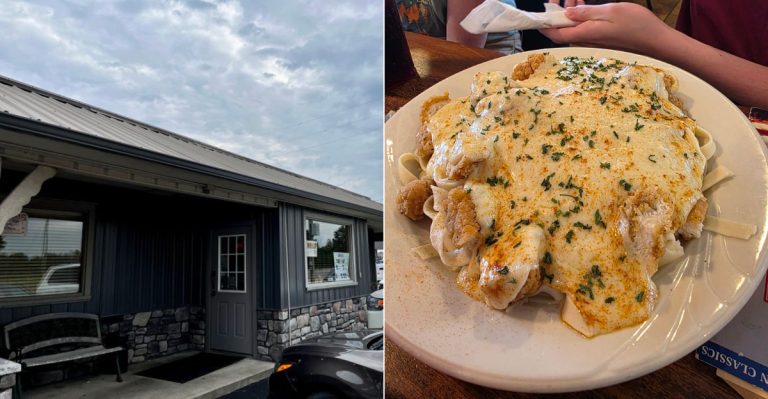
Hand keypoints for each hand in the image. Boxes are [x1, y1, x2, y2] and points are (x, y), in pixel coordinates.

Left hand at [541, 2, 672, 53]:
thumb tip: (567, 13)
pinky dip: (579, 15)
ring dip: (568, 12)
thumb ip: (587, 12)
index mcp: (585, 34)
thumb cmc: (636, 25)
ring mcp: (593, 40)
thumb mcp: (610, 11)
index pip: (555, 34)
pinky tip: (582, 4)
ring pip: (572, 27)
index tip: (536, 15)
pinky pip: (583, 27)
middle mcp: (586, 40)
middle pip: (561, 30)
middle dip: (555, 13)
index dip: (543, 25)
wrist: (656, 41)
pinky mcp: (600, 38)